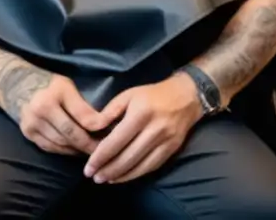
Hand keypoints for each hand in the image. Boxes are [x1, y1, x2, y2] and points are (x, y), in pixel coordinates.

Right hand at [0, 62, 102, 155]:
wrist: (15, 84)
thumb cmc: (48, 84)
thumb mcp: (67, 86)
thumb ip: (82, 105)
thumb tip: (103, 124)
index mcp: (56, 92)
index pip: (83, 115)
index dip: (99, 126)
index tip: (112, 133)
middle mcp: (42, 109)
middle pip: (72, 134)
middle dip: (90, 145)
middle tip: (104, 150)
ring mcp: (33, 123)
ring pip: (61, 144)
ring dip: (78, 150)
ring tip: (92, 152)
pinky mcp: (28, 134)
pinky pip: (51, 148)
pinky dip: (65, 151)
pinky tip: (75, 151)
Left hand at [83, 73, 201, 183]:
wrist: (187, 96)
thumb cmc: (153, 94)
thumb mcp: (129, 94)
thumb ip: (110, 111)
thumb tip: (93, 129)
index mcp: (141, 113)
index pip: (116, 141)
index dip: (100, 157)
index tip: (88, 167)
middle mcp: (154, 129)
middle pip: (127, 157)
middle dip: (108, 170)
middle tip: (93, 177)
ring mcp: (165, 142)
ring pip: (140, 166)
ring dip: (120, 176)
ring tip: (105, 180)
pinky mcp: (172, 150)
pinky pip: (151, 167)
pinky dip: (136, 174)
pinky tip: (123, 177)